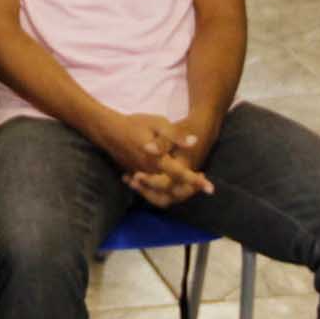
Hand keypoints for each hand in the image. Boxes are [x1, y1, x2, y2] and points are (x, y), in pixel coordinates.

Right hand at [96, 112, 213, 203]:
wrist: (108, 130)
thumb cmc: (134, 124)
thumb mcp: (158, 122)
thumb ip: (175, 135)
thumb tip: (194, 141)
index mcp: (156, 159)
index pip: (180, 174)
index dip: (196, 182)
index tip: (211, 188)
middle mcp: (149, 172)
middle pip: (172, 191)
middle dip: (188, 191)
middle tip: (202, 184)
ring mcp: (141, 177)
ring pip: (160, 196)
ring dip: (176, 194)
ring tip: (190, 186)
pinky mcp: (135, 177)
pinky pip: (150, 193)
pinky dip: (163, 193)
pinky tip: (172, 185)